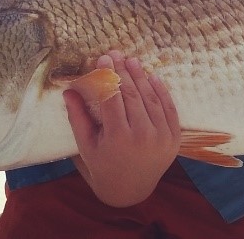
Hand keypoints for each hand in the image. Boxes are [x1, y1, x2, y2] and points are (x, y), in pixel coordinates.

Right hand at [64, 51, 180, 206]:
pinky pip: (168, 108)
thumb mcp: (86, 146)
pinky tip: (152, 76)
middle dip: (123, 71)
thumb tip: (68, 90)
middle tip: (116, 53)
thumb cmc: (103, 166)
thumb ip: (77, 118)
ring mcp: (162, 137)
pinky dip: (161, 90)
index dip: (107, 76)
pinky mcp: (174, 138)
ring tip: (132, 61)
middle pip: (132, 95)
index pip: (112, 98)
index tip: (103, 58)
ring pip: (150, 98)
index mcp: (117, 139)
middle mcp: (142, 137)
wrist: (131, 191)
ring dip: (141, 76)